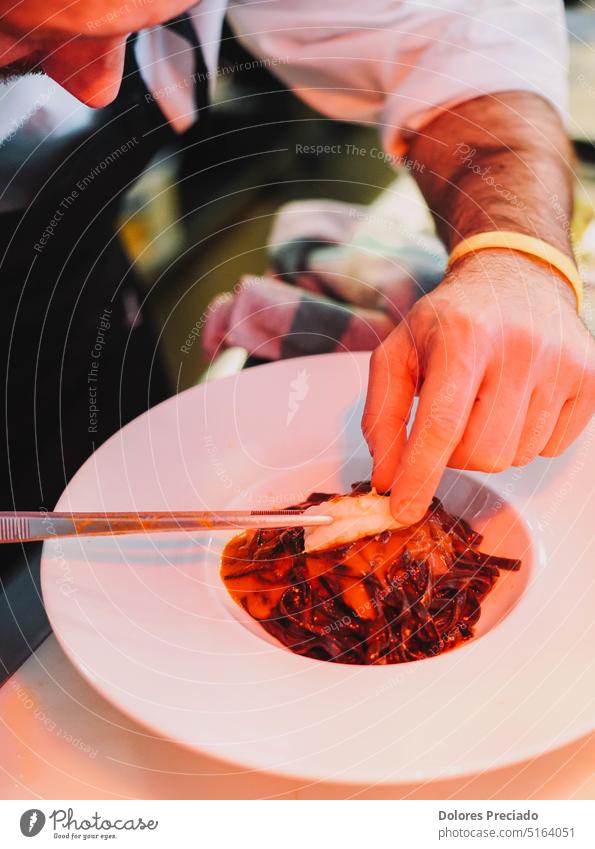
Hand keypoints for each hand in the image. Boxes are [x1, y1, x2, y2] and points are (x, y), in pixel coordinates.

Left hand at [362, 250, 594, 523]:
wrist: (516, 276)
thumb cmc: (450, 321)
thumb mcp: (399, 353)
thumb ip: (383, 415)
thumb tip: (388, 479)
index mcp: (464, 337)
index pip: (442, 424)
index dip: (421, 474)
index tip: (403, 510)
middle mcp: (519, 347)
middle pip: (483, 452)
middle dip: (456, 455)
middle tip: (450, 422)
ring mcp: (562, 363)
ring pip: (517, 456)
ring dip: (491, 446)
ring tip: (485, 403)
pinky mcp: (590, 378)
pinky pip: (552, 448)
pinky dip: (526, 439)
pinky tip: (517, 402)